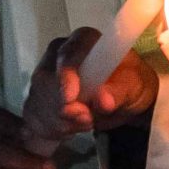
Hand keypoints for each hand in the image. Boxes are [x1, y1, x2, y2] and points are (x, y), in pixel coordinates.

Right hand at [21, 31, 158, 149]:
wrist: (122, 101)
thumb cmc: (130, 83)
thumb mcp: (134, 86)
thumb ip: (119, 91)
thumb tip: (103, 100)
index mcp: (85, 41)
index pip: (68, 51)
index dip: (66, 73)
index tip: (70, 98)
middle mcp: (59, 53)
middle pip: (46, 79)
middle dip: (63, 106)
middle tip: (87, 119)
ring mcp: (45, 75)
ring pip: (38, 99)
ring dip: (60, 120)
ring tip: (86, 122)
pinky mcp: (38, 97)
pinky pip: (34, 115)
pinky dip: (52, 128)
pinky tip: (71, 128)